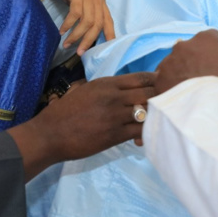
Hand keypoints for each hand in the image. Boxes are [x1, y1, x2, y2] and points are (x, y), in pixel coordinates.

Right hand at [9, 72, 155, 177]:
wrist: (50, 134)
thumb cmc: (63, 112)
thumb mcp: (83, 91)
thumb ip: (102, 88)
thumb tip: (117, 89)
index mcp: (107, 84)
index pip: (141, 78)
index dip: (157, 81)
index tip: (165, 85)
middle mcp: (114, 96)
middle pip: (150, 93)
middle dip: (162, 98)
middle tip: (168, 105)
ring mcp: (115, 115)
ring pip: (148, 112)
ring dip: (155, 117)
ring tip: (157, 122)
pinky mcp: (115, 134)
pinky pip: (139, 131)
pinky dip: (145, 134)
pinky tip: (141, 138)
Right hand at [42, 0, 114, 54]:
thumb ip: (83, 10)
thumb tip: (82, 28)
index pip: (108, 21)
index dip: (109, 35)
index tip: (105, 49)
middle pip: (98, 25)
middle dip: (89, 41)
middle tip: (80, 53)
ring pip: (88, 22)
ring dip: (77, 35)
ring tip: (68, 44)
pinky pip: (76, 14)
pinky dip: (69, 24)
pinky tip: (62, 30)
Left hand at [155, 30, 217, 94]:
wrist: (200, 107)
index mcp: (206, 39)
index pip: (214, 37)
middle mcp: (184, 45)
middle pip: (193, 48)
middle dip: (198, 60)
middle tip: (206, 77)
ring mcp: (169, 59)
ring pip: (176, 61)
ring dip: (183, 70)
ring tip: (191, 88)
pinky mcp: (158, 75)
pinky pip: (164, 76)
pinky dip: (170, 82)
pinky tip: (177, 94)